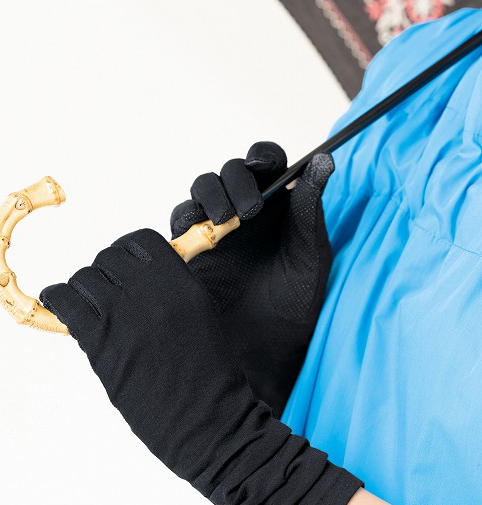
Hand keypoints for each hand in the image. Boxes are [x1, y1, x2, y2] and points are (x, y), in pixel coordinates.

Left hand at [40, 228, 361, 504]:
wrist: (211, 424)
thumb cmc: (212, 381)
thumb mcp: (202, 321)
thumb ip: (173, 295)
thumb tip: (136, 285)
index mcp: (182, 283)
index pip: (139, 241)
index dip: (127, 255)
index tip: (124, 272)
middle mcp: (153, 291)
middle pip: (109, 257)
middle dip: (105, 274)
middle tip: (106, 297)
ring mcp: (125, 314)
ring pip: (85, 277)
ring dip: (83, 290)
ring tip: (87, 310)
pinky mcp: (101, 342)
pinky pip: (66, 301)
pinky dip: (59, 300)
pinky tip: (62, 308)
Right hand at [170, 143, 334, 416]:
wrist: (266, 349)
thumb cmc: (296, 302)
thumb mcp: (310, 254)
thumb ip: (311, 209)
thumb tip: (324, 160)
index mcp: (278, 204)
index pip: (267, 163)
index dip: (263, 156)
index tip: (266, 164)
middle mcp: (245, 210)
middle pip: (230, 172)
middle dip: (236, 181)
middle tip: (251, 210)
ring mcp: (216, 229)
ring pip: (202, 190)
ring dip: (211, 195)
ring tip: (227, 222)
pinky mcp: (191, 249)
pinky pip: (181, 221)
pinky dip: (186, 219)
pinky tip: (201, 232)